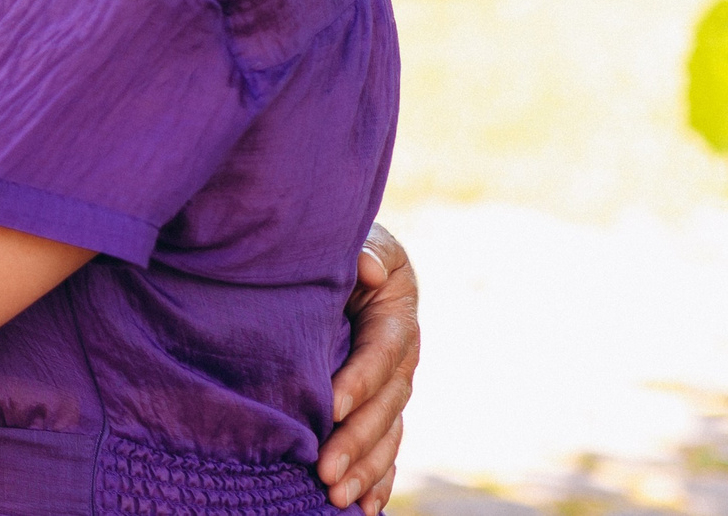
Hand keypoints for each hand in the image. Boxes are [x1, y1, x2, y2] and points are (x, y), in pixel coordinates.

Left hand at [321, 224, 417, 511]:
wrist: (345, 264)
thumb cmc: (344, 246)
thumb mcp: (362, 238)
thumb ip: (365, 250)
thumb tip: (364, 268)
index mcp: (397, 318)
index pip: (381, 354)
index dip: (359, 380)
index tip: (329, 407)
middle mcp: (402, 360)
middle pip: (386, 407)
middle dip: (357, 442)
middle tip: (326, 472)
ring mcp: (395, 389)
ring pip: (387, 435)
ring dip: (365, 470)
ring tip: (336, 498)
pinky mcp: (382, 409)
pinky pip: (388, 450)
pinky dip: (379, 480)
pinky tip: (364, 508)